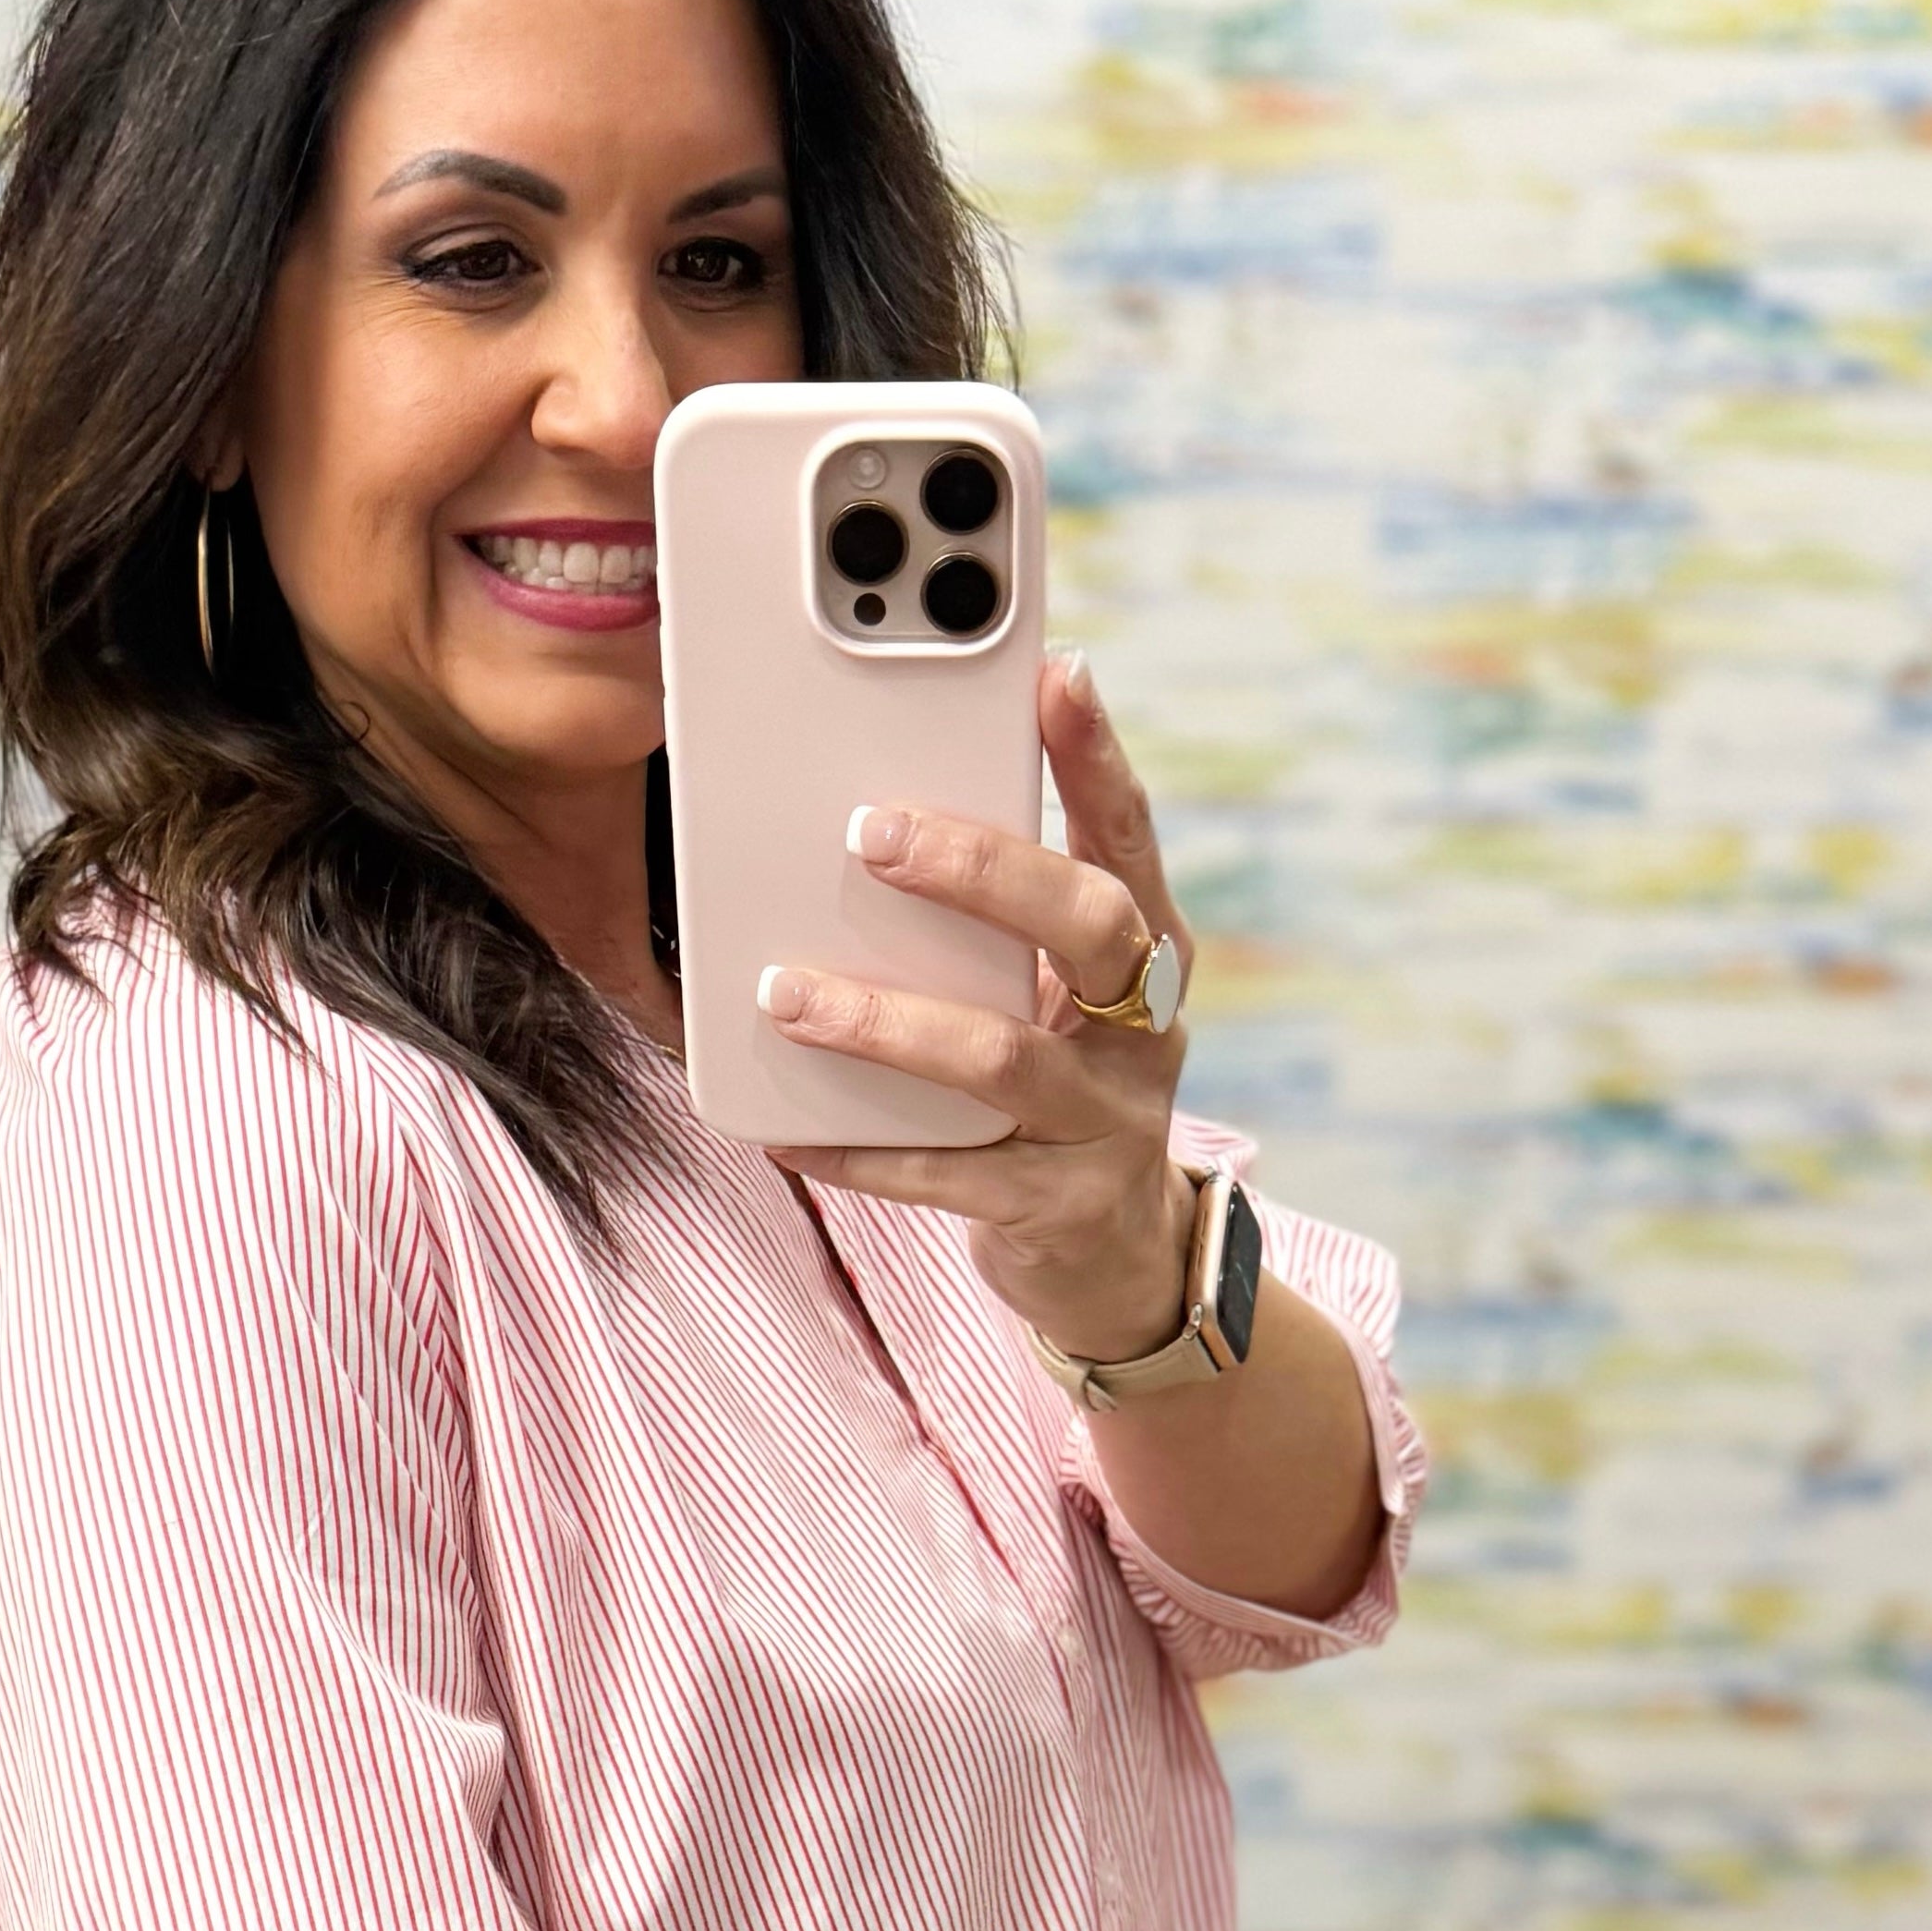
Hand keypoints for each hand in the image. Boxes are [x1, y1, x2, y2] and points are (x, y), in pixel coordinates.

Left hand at [758, 652, 1196, 1367]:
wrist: (1117, 1258)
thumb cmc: (1058, 1086)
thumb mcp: (1055, 996)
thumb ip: (1001, 922)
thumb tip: (875, 816)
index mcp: (1149, 953)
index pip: (1128, 838)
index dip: (1096, 757)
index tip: (1055, 672)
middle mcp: (1146, 1030)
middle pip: (1087, 928)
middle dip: (982, 871)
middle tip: (869, 833)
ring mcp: (1106, 1123)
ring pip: (1001, 1056)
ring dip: (885, 1020)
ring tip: (786, 994)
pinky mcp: (1054, 1208)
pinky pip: (945, 1175)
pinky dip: (857, 1150)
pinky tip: (783, 1131)